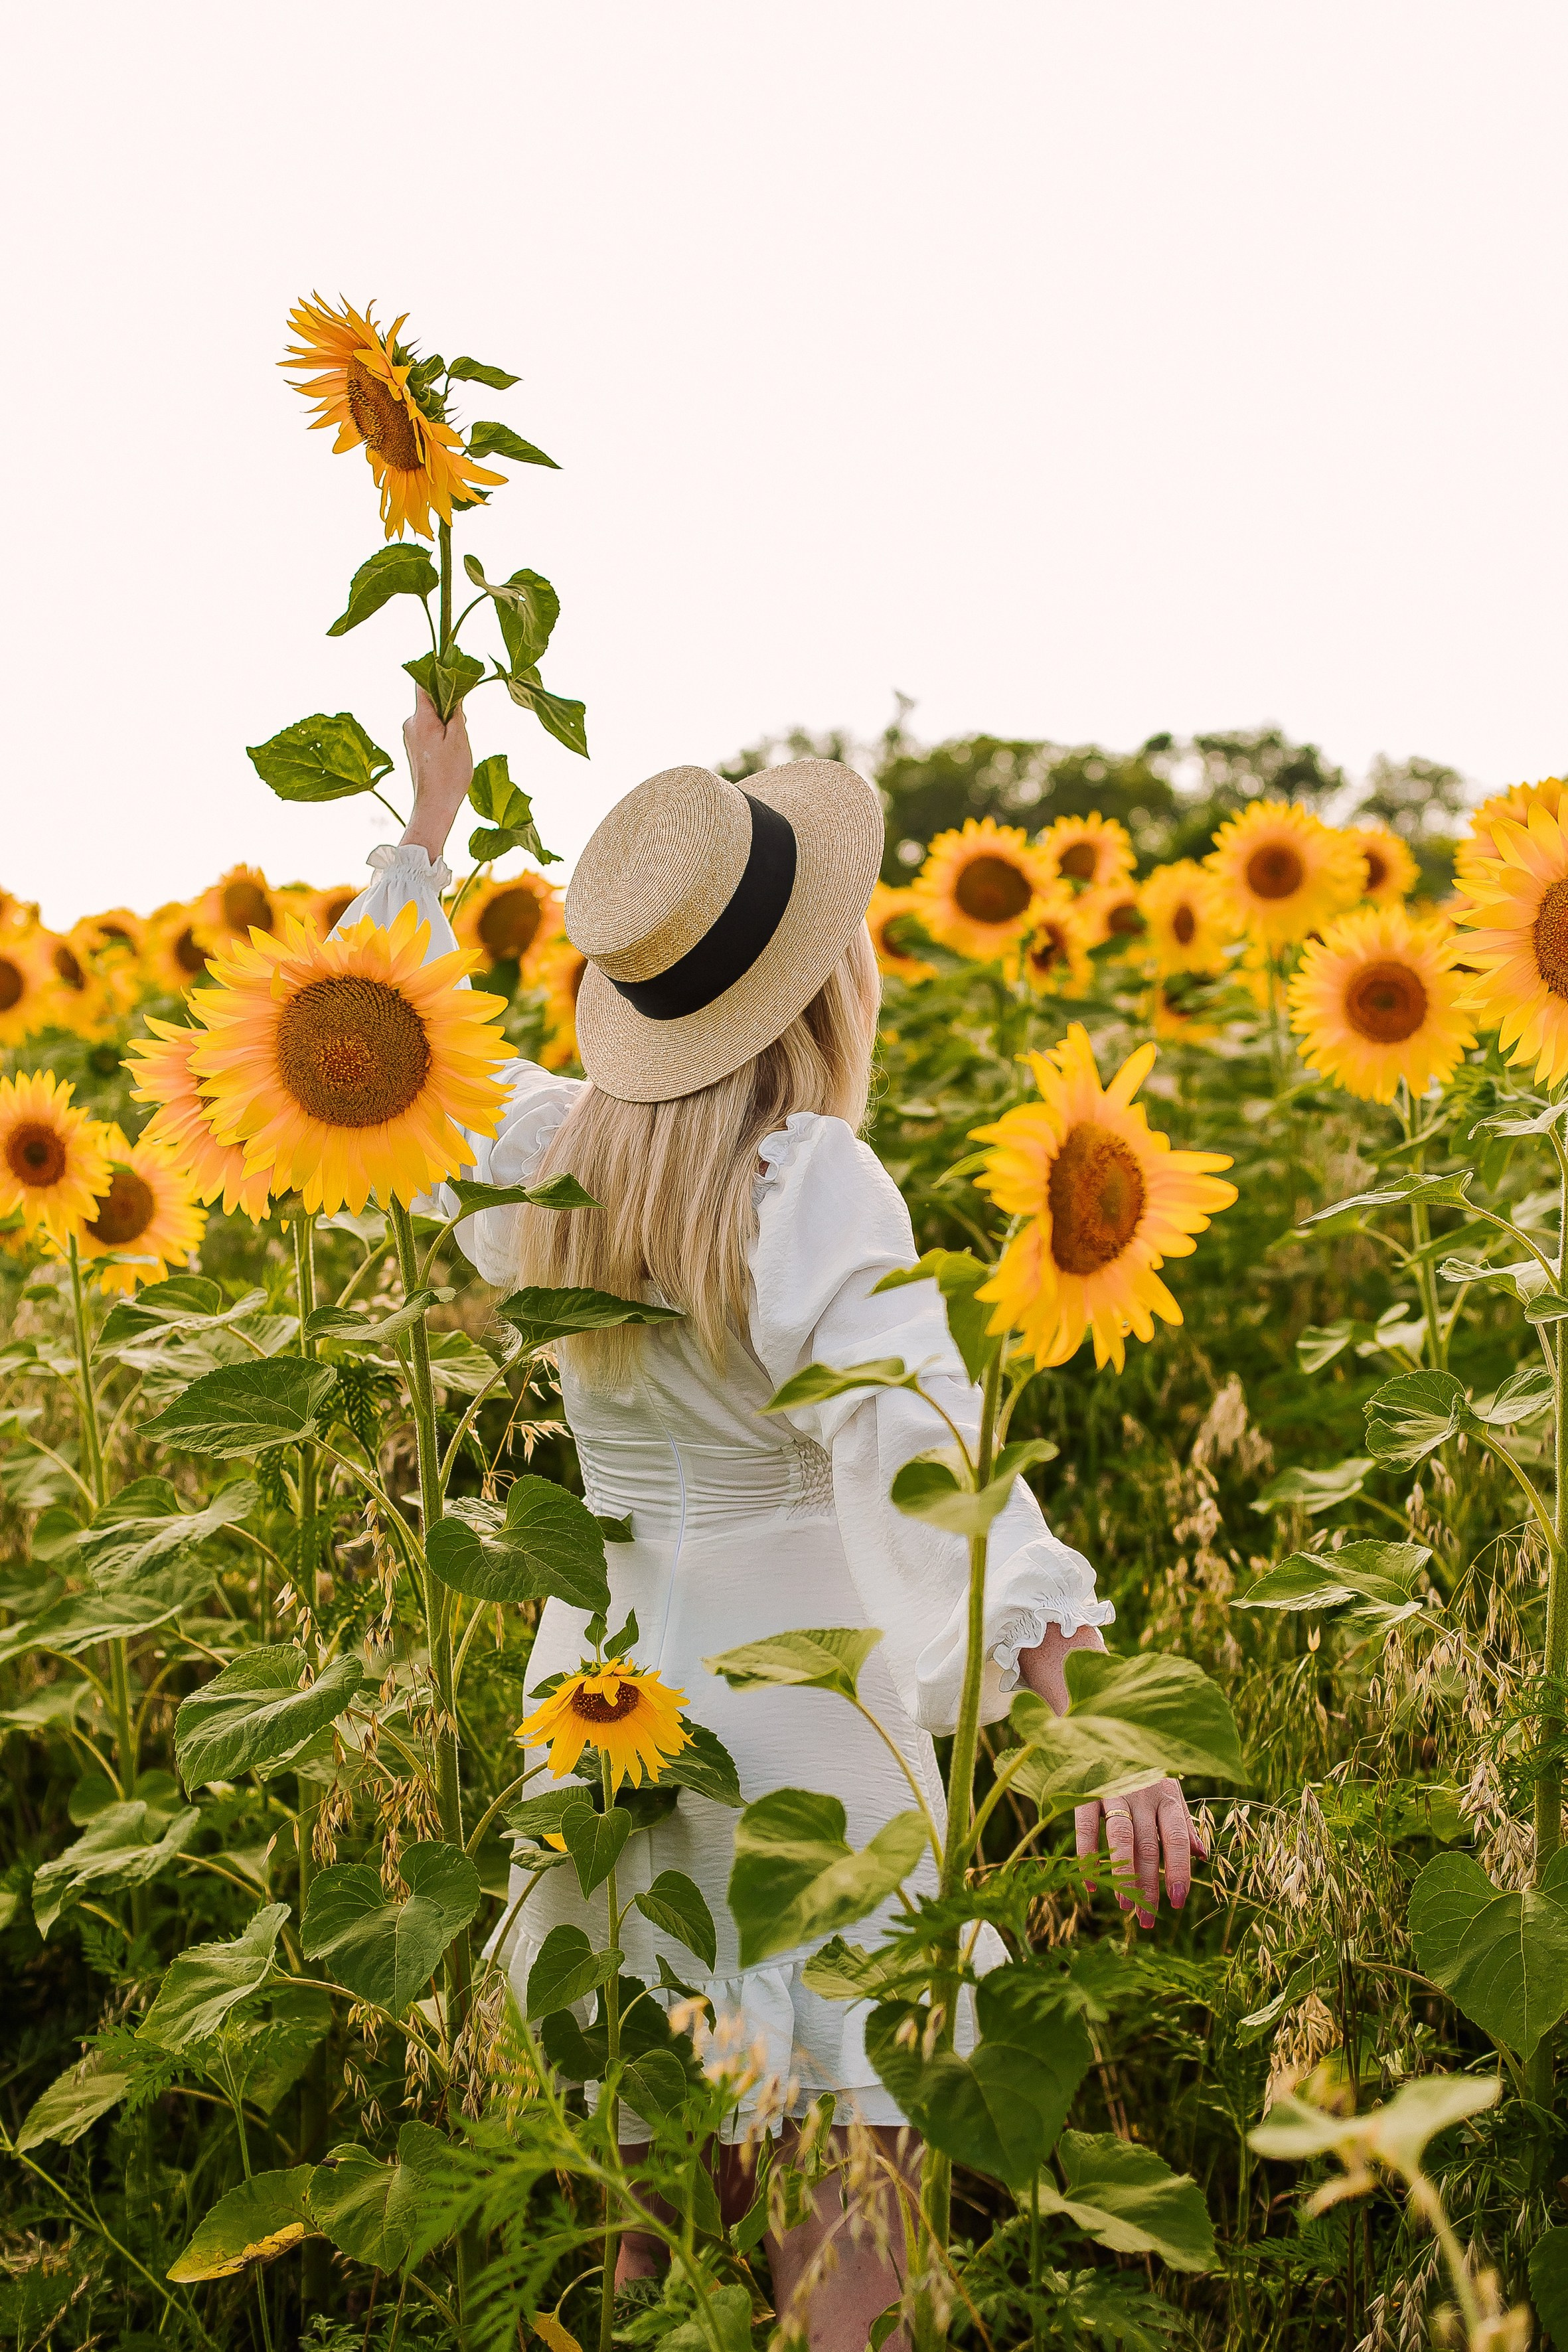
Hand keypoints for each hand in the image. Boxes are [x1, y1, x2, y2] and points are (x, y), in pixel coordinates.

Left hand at [400, 688, 473, 861]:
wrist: (434, 807)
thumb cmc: (449, 774)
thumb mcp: (459, 738)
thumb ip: (456, 710)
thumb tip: (455, 687)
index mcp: (420, 718)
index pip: (423, 682)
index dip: (437, 673)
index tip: (454, 673)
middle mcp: (410, 723)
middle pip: (430, 699)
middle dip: (449, 704)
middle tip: (463, 724)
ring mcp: (409, 736)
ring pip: (431, 716)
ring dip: (447, 722)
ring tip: (458, 743)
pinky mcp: (413, 747)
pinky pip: (429, 729)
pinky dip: (441, 733)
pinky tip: (451, 751)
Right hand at [1076, 1781, 1206, 1927]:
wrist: (1106, 1727)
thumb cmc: (1143, 1767)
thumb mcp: (1169, 1788)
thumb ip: (1183, 1822)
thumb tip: (1203, 1856)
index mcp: (1167, 1795)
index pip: (1177, 1839)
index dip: (1178, 1871)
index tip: (1177, 1902)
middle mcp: (1142, 1793)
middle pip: (1148, 1847)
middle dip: (1148, 1886)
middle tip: (1147, 1920)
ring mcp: (1112, 1791)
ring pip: (1120, 1840)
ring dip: (1123, 1876)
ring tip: (1125, 1906)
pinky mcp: (1085, 1791)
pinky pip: (1086, 1828)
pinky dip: (1088, 1857)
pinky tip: (1091, 1884)